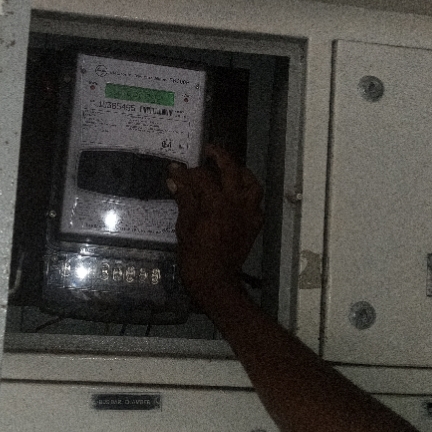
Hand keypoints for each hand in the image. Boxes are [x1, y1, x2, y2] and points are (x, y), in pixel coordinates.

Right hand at [167, 145, 262, 307]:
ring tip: (228, 169)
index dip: (187, 172)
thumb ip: (184, 199)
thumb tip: (175, 179)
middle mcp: (237, 203)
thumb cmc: (195, 257)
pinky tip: (237, 195)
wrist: (215, 282)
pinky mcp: (254, 225)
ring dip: (240, 173)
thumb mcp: (185, 226)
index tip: (176, 168)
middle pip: (231, 170)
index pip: (202, 177)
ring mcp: (249, 213)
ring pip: (251, 183)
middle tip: (208, 150)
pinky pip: (256, 203)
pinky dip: (247, 195)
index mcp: (217, 203)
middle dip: (219, 156)